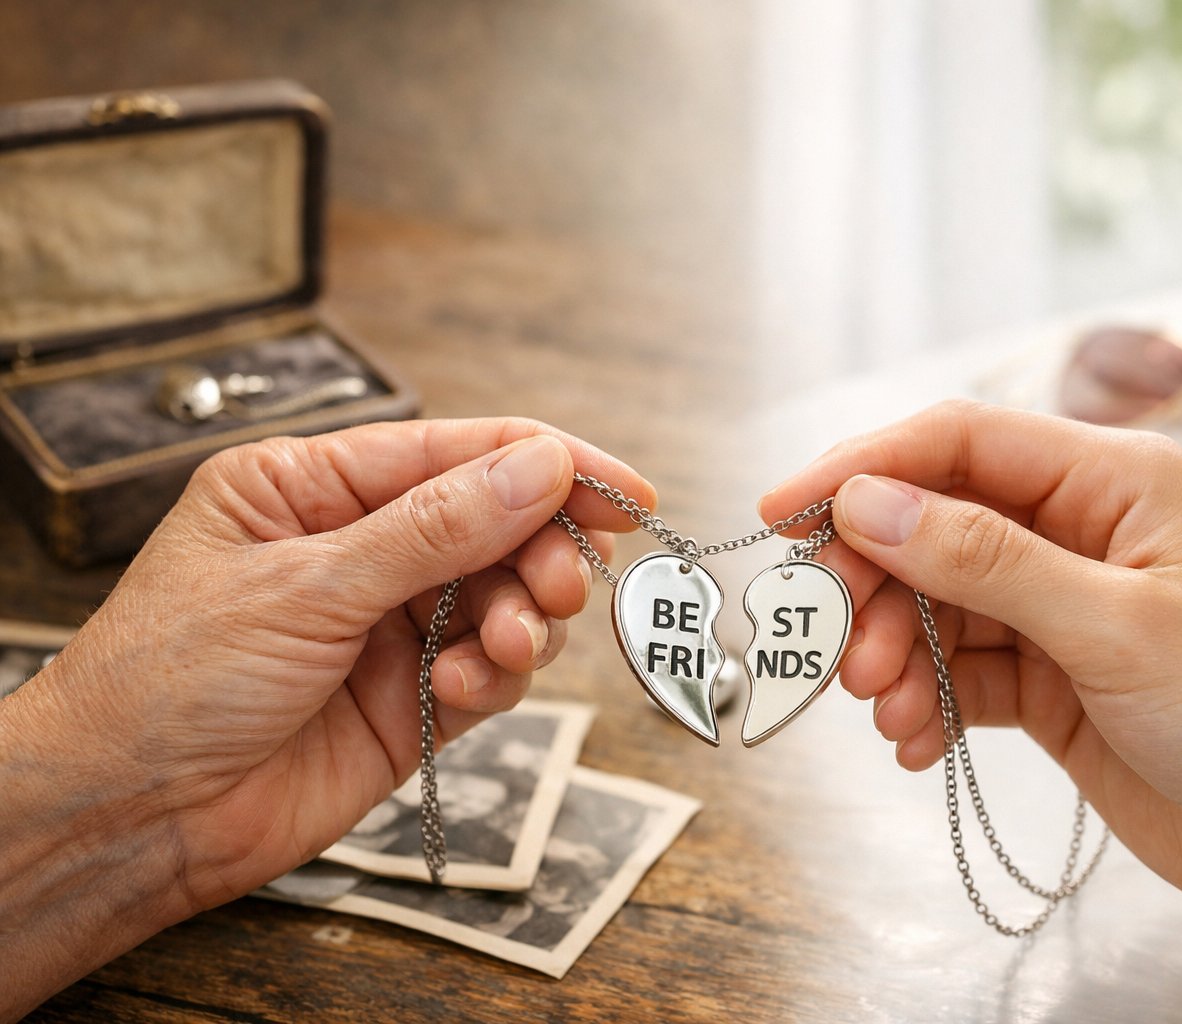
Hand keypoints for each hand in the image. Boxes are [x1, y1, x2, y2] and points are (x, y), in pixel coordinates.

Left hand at [0, 418, 651, 1015]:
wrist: (129, 820)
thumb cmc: (168, 681)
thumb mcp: (305, 584)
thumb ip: (436, 528)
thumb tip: (542, 465)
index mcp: (315, 487)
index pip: (459, 453)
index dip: (551, 465)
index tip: (626, 491)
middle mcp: (361, 549)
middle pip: (498, 525)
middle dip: (541, 552)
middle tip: (563, 584)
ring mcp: (390, 626)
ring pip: (506, 600)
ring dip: (525, 620)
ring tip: (510, 646)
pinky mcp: (413, 700)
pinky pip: (492, 671)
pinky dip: (498, 677)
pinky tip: (466, 690)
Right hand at [759, 400, 1181, 934]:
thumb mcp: (1115, 625)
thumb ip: (985, 559)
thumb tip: (867, 504)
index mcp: (1111, 481)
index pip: (958, 442)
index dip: (861, 467)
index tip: (779, 512)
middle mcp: (1078, 532)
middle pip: (932, 524)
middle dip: (872, 582)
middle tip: (836, 648)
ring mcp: (1061, 609)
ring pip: (935, 603)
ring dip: (893, 652)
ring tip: (883, 708)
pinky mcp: (1051, 682)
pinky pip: (958, 672)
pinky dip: (925, 703)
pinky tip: (915, 743)